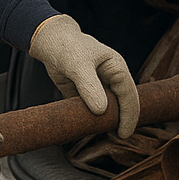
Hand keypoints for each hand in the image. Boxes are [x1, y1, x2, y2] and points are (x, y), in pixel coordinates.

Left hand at [28, 14, 138, 138]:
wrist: (49, 42)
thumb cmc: (67, 47)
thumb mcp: (78, 66)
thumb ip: (90, 87)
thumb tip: (102, 111)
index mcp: (117, 69)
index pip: (129, 95)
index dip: (129, 115)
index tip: (124, 133)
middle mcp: (111, 78)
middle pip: (122, 104)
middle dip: (121, 120)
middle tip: (117, 137)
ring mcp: (98, 87)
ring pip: (107, 109)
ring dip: (106, 121)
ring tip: (101, 135)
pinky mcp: (85, 94)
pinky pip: (90, 110)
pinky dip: (90, 120)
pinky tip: (87, 129)